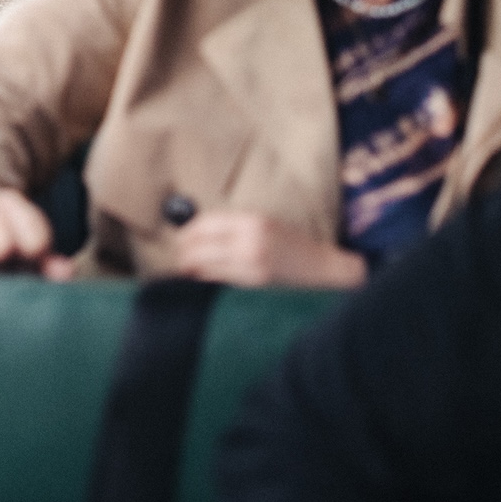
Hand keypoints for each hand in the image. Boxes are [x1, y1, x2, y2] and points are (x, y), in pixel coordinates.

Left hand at [168, 210, 367, 289]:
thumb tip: (199, 233)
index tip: (181, 238)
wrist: (322, 269)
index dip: (188, 231)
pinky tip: (200, 278)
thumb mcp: (265, 225)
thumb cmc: (292, 246)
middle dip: (184, 251)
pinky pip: (219, 279)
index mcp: (252, 220)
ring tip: (185, 269)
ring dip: (190, 267)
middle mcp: (250, 239)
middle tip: (178, 256)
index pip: (206, 222)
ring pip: (205, 263)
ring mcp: (252, 262)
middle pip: (201, 243)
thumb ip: (236, 227)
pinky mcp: (254, 281)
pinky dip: (205, 278)